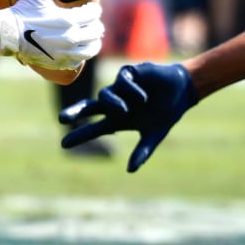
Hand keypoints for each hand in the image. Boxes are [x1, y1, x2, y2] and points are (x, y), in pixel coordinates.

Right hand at [0, 0, 104, 69]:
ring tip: (92, 38)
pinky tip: (79, 49)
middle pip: (96, 31)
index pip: (93, 14)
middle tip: (93, 22)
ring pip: (91, 49)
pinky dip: (82, 55)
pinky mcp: (59, 62)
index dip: (94, 9)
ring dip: (94, 42)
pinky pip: (78, 61)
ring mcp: (65, 52)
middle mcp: (70, 37)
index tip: (91, 9)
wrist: (8, 33)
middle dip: (96, 24)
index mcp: (68, 19)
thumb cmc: (24, 11)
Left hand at [60, 62, 197, 170]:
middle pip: (89, 107)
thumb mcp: (154, 135)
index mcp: (117, 120)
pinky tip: (143, 98)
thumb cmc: (166, 113)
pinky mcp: (129, 73)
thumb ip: (142, 152)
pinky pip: (122, 81)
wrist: (183, 90)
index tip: (63, 144)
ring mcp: (120, 88)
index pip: (94, 128)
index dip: (79, 135)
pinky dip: (130, 91)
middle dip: (75, 112)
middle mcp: (115, 103)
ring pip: (105, 94)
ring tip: (123, 111)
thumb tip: (130, 171)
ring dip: (112, 103)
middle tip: (61, 119)